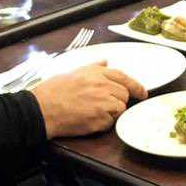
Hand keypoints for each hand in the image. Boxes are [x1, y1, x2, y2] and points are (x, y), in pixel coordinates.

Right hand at [30, 63, 145, 137]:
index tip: (142, 93)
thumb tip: (105, 62)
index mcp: (98, 73)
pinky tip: (89, 118)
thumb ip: (94, 67)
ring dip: (111, 112)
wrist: (43, 108)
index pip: (125, 78)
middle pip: (124, 95)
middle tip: (101, 103)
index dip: (137, 87)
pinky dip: (104, 123)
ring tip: (92, 111)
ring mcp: (103, 103)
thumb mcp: (75, 72)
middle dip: (117, 100)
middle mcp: (104, 86)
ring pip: (120, 109)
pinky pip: (111, 122)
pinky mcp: (100, 119)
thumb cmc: (55, 90)